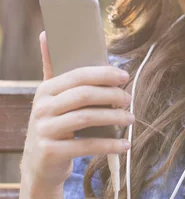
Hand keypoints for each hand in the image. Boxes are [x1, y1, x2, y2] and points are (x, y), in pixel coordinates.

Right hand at [20, 31, 132, 190]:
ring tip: (131, 119)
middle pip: (83, 95)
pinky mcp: (51, 152)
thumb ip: (53, 69)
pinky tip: (125, 145)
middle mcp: (42, 108)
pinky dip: (110, 145)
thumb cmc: (54, 125)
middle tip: (129, 99)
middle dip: (111, 95)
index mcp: (45, 90)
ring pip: (86, 118)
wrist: (39, 165)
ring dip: (114, 118)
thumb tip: (47, 33)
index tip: (125, 77)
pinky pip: (86, 145)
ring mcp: (45, 130)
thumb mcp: (51, 98)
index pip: (78, 76)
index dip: (104, 74)